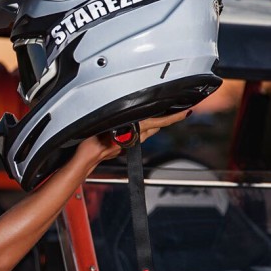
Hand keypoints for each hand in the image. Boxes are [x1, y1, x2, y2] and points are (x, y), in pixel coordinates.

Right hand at [76, 109, 191, 171]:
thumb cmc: (91, 146)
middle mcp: (133, 138)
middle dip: (165, 118)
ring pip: (147, 131)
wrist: (84, 162)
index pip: (159, 123)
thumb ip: (120, 124)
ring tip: (160, 113)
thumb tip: (132, 122)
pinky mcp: (121, 145)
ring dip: (154, 123)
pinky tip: (136, 124)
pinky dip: (141, 128)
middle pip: (155, 127)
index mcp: (133, 132)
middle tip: (176, 108)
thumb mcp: (105, 128)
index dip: (173, 118)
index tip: (186, 112)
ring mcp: (128, 143)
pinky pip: (137, 134)